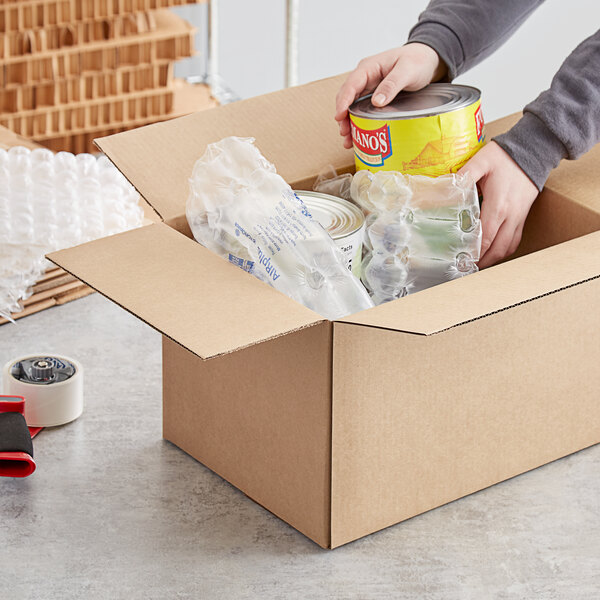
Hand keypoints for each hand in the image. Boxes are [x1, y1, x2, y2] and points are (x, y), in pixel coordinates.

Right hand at [335, 43, 446, 148]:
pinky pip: (361, 110)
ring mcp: (368, 87)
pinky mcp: (373, 96)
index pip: (351, 84)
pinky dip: (357, 122)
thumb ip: (392, 84)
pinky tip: (358, 135)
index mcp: (370, 67)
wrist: (428, 60)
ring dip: (348, 122)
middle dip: (343, 116)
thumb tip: (376, 102)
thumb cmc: (418, 60)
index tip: (340, 116)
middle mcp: (365, 77)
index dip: (343, 101)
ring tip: (348, 139)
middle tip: (345, 133)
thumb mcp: (407, 70)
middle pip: (347, 97)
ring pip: (352, 106)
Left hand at [457, 141, 538, 267]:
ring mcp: (519, 217)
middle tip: (466, 268)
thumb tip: (445, 189)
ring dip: (493, 258)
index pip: (485, 236)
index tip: (461, 260)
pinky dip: (504, 250)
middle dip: (481, 260)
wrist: (534, 150)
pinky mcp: (523, 215)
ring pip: (507, 247)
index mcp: (498, 205)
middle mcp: (510, 215)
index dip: (474, 251)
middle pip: (496, 247)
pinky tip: (493, 253)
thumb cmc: (506, 156)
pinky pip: (515, 240)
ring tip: (477, 264)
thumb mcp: (481, 162)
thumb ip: (463, 176)